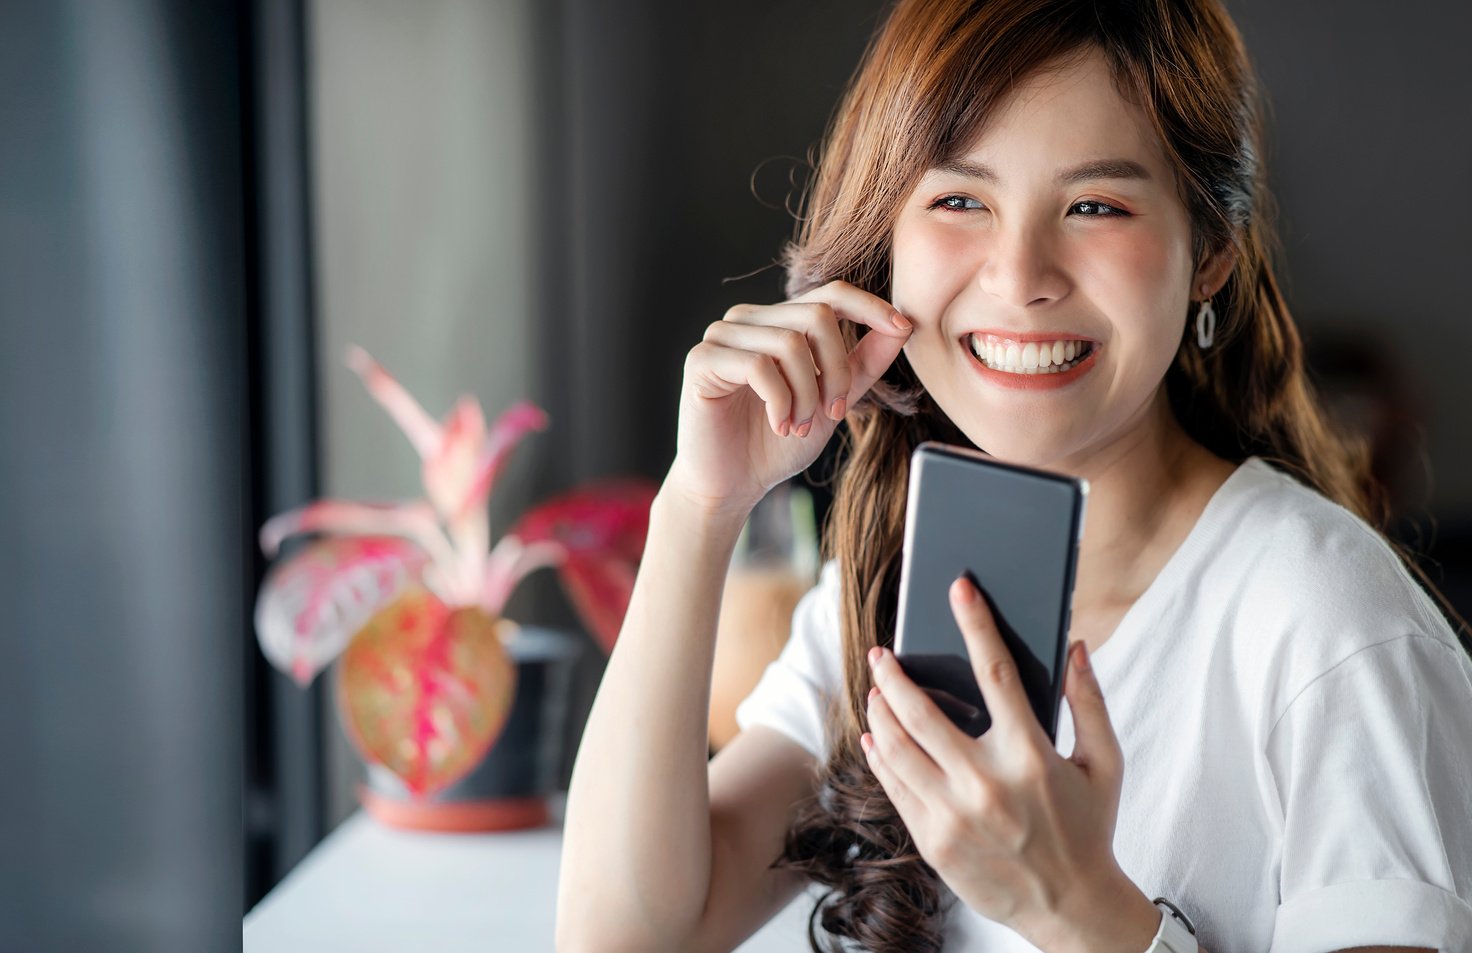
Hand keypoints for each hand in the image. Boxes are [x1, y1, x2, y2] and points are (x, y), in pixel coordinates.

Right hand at [664, 280, 912, 517]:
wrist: (732, 485)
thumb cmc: (776, 444)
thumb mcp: (832, 401)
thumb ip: (862, 364)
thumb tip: (903, 325)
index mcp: (778, 322)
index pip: (830, 293)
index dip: (869, 305)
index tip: (902, 327)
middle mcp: (749, 319)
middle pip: (817, 316)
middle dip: (837, 370)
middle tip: (833, 412)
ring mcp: (722, 336)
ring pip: (790, 343)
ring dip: (807, 395)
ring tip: (799, 426)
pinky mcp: (701, 360)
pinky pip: (758, 366)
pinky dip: (780, 402)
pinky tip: (779, 425)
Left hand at [862, 574, 1158, 952]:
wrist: (1071, 908)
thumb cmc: (1090, 828)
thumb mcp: (1104, 763)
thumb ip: (1089, 702)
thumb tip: (1075, 645)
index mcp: (1031, 756)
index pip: (995, 673)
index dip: (976, 624)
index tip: (959, 588)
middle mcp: (987, 784)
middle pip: (922, 713)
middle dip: (895, 675)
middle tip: (882, 652)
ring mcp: (954, 815)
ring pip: (898, 748)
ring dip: (880, 713)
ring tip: (875, 691)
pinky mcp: (933, 842)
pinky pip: (895, 788)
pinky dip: (881, 757)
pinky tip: (877, 738)